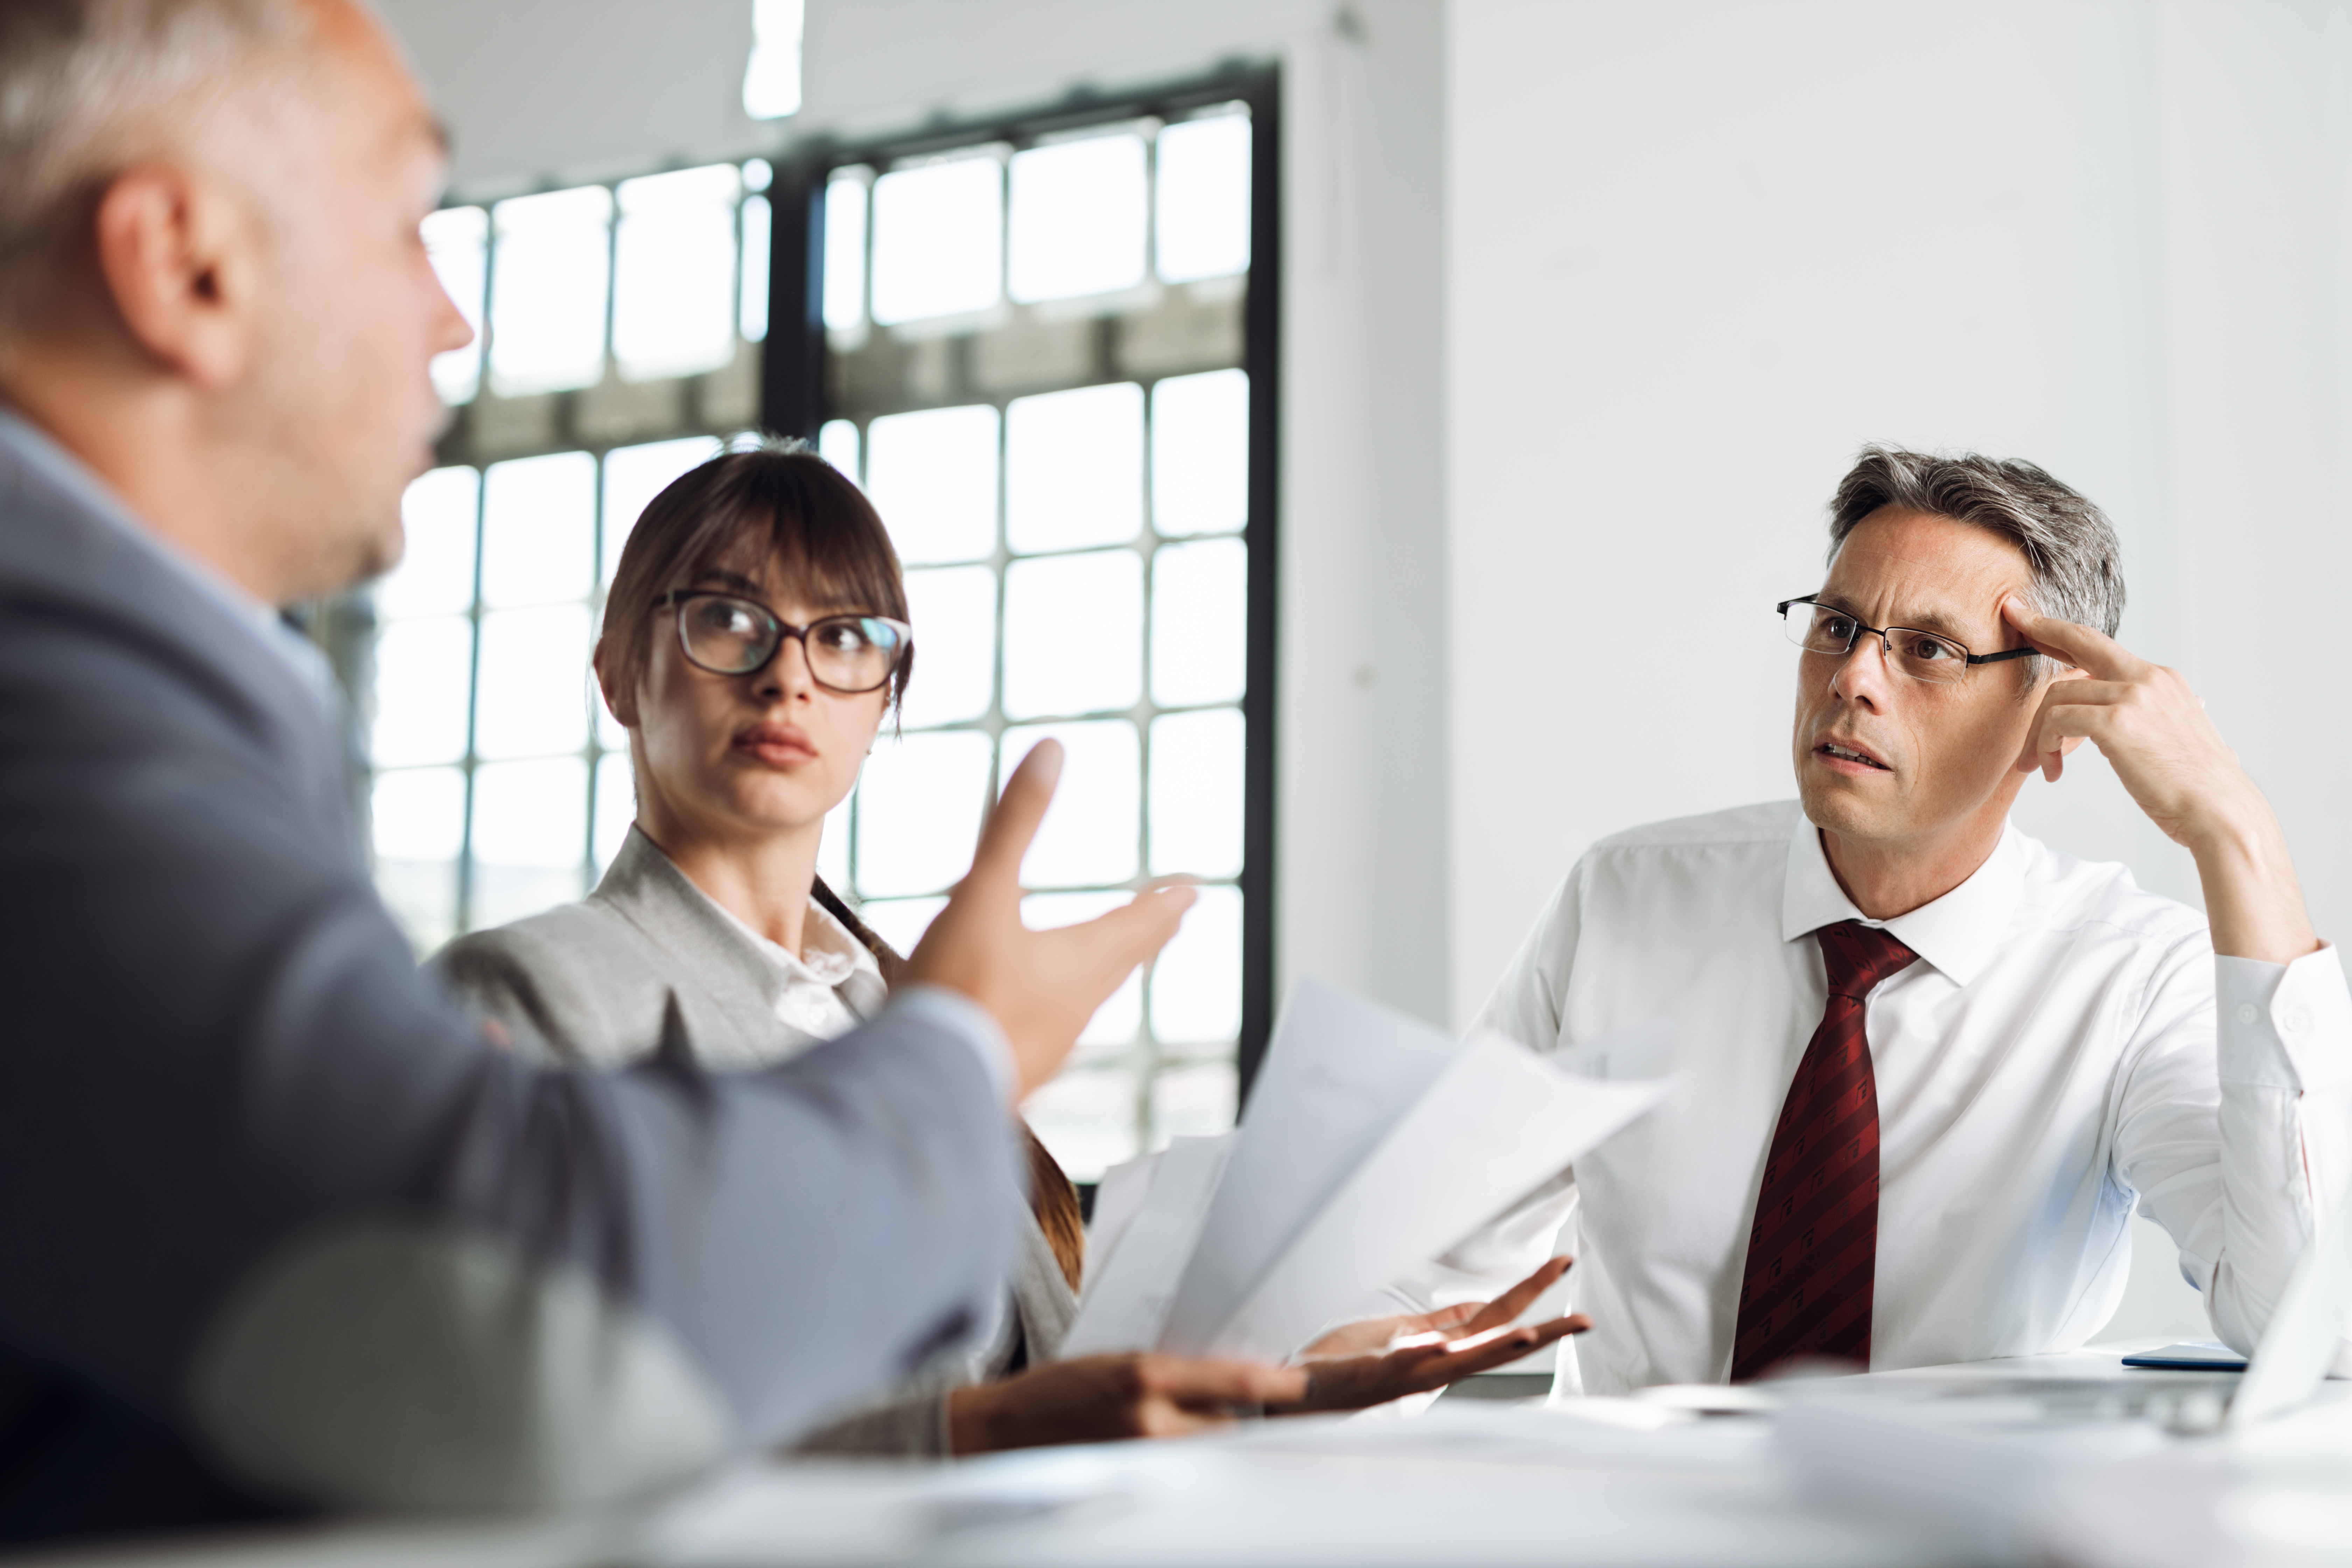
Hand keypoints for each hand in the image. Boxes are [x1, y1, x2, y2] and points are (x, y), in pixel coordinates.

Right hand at [909, 741, 1196, 1094]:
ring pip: (1091, 998)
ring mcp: (1050, 1043)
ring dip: (1108, 972)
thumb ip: (1015, 824)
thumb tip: (1052, 753)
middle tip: (1168, 922)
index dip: (1164, 902)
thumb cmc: (961, 986)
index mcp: (1081, 960)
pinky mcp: (1017, 1068)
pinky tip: (1041, 1013)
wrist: (928, 1081)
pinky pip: (1054, 1029)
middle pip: (1125, 961)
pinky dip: (1061, 1007)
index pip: (1139, 922)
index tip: (1193, 892)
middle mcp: (1078, 1005)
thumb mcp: (984, 892)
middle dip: (1146, 935)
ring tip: (1111, 960)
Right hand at [946, 1353, 1305, 1453]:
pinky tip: (1192, 1456)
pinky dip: (1195, 1464)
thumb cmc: (1060, 1390)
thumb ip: (1174, 1373)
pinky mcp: (1132, 1484)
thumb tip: (1232, 1380)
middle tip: (1270, 1411)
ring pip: (1212, 1455)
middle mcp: (1148, 1421)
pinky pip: (1184, 1475)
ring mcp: (1142, 1459)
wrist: (1005, 1432)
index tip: (1300, 1382)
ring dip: (1223, 1444)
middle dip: (1250, 1418)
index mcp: (1144, 1376)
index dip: (1276, 1383)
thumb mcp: (1119, 1360)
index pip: (1232, 1380)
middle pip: (1231, 1427)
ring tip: (1220, 1435)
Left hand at [1274, 1257, 1587, 1413]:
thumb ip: (1441, 1326)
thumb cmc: (1348, 1362)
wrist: (1299, 1389)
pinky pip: (1404, 1364)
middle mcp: (1433, 1364)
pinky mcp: (1375, 1374)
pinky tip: (1443, 1344)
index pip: (1498, 1319)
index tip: (1562, 1264)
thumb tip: (1478, 1310)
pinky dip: (1424, 1354)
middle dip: (1541, 1333)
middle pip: (1497, 1345)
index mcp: (1441, 1348)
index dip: (1532, 1293)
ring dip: (1495, 1349)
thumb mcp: (1401, 1336)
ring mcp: (1407, 1371)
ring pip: (1461, 1360)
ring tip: (1529, 1334)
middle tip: (1584, 1320)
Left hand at [2002, 599, 2317, 963]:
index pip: (2101, 645)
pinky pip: (2057, 721)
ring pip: (2057, 695)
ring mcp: (2134, 696)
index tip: (2030, 616)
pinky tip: (2053, 771)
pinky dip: (2044, 746)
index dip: (2062, 629)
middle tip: (2009, 618)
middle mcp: (2149, 678)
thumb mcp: (2174, 738)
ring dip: (2038, 734)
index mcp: (2162, 680)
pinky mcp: (2117, 722)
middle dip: (2040, 627)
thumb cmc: (2195, 789)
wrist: (2221, 814)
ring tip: (2042, 766)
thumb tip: (2130, 720)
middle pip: (2080, 640)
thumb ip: (2150, 718)